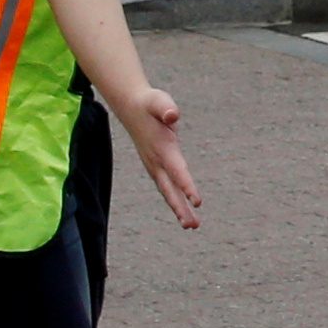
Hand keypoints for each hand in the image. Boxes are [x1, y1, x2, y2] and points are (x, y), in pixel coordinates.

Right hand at [123, 85, 201, 229]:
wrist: (130, 106)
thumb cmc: (149, 103)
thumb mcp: (159, 101)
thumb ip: (166, 108)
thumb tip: (173, 115)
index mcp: (162, 149)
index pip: (177, 171)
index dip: (187, 186)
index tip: (197, 202)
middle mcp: (156, 161)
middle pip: (170, 189)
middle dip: (181, 208)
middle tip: (193, 226)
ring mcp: (153, 165)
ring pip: (167, 190)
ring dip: (178, 208)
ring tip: (192, 225)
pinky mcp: (154, 165)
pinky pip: (166, 186)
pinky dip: (173, 199)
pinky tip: (182, 211)